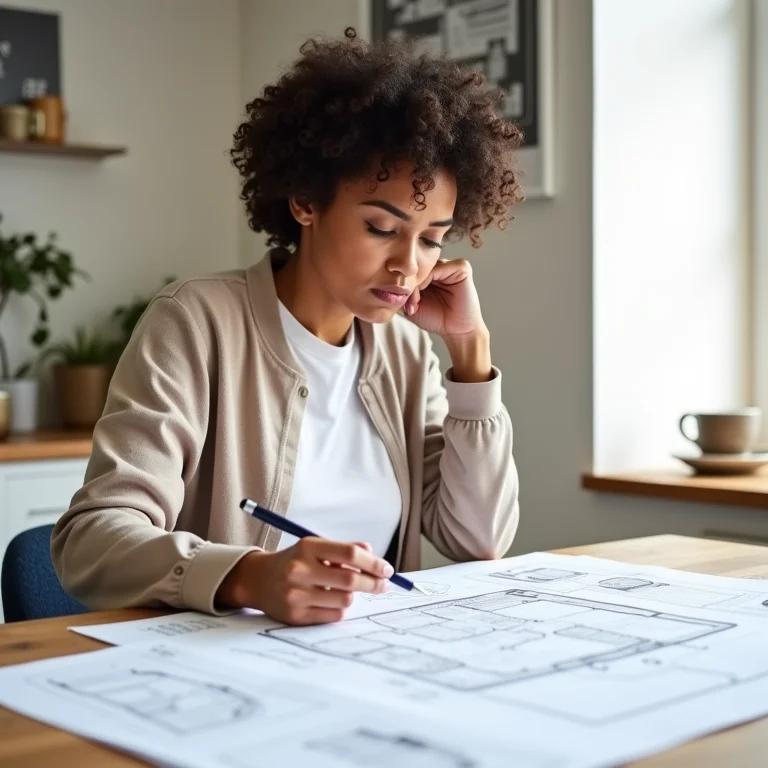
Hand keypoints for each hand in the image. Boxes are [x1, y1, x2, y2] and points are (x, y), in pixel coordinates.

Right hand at [215, 538, 392, 624]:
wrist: (258, 580)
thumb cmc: (296, 561)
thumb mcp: (316, 547)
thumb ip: (345, 549)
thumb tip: (373, 556)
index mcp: (308, 547)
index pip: (350, 554)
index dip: (373, 563)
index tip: (387, 570)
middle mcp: (300, 570)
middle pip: (351, 580)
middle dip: (373, 583)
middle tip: (383, 585)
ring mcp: (296, 594)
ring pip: (345, 600)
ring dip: (353, 596)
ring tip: (346, 591)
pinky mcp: (295, 616)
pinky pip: (334, 616)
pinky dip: (340, 609)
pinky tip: (332, 602)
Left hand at [404, 258, 492, 382]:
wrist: (455, 332)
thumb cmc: (435, 318)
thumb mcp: (412, 303)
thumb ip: (402, 291)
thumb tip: (384, 281)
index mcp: (429, 272)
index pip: (411, 268)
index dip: (402, 283)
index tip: (400, 304)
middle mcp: (439, 265)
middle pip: (417, 266)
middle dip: (408, 285)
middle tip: (407, 306)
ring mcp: (451, 265)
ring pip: (426, 267)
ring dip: (417, 285)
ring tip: (414, 305)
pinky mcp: (462, 268)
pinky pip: (440, 267)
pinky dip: (429, 281)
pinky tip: (425, 297)